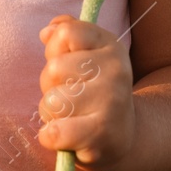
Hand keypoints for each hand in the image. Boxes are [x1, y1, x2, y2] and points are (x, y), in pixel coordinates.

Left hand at [36, 14, 135, 170]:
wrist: (124, 138)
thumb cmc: (94, 93)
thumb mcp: (87, 57)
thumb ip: (67, 35)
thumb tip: (46, 32)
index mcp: (111, 47)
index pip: (66, 33)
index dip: (55, 50)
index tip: (69, 66)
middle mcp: (116, 71)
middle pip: (54, 68)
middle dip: (50, 86)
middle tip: (70, 99)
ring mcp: (111, 103)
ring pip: (52, 101)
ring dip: (51, 115)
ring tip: (71, 118)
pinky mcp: (101, 135)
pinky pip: (53, 132)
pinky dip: (51, 138)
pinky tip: (68, 138)